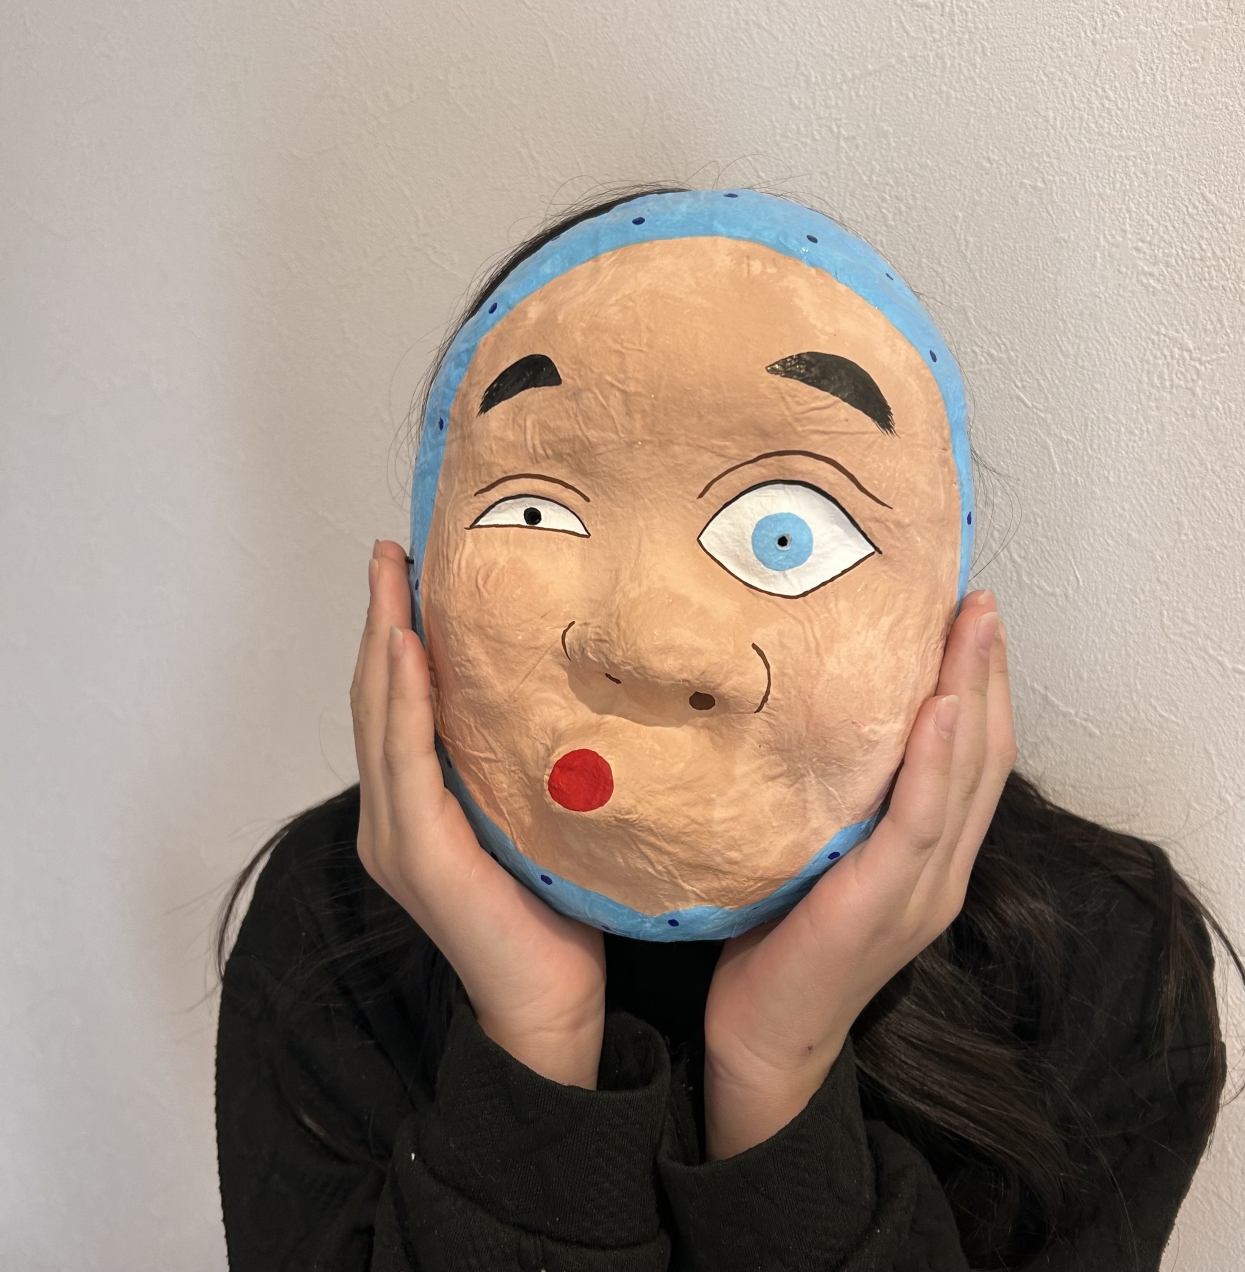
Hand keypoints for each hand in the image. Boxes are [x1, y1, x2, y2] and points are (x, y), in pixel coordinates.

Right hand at [350, 541, 605, 1087]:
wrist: (555, 1004)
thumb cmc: (556, 910)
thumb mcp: (534, 813)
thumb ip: (518, 761)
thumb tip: (553, 686)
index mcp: (415, 807)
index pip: (398, 705)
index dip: (396, 635)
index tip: (407, 570)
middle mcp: (391, 816)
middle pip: (377, 699)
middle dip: (381, 620)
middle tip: (390, 551)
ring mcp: (395, 837)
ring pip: (381, 720)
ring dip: (385, 643)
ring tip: (391, 578)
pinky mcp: (416, 855)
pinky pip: (406, 764)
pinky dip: (405, 703)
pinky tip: (410, 651)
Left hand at [702, 590, 1014, 1158]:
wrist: (762, 1036)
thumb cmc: (778, 937)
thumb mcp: (812, 848)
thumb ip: (832, 796)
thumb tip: (801, 711)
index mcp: (928, 853)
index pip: (970, 754)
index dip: (979, 683)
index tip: (968, 615)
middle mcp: (941, 866)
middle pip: (983, 751)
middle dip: (987, 670)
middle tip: (978, 597)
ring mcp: (923, 888)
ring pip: (967, 775)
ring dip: (975, 694)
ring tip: (974, 625)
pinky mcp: (886, 904)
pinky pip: (922, 822)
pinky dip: (938, 763)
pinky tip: (942, 709)